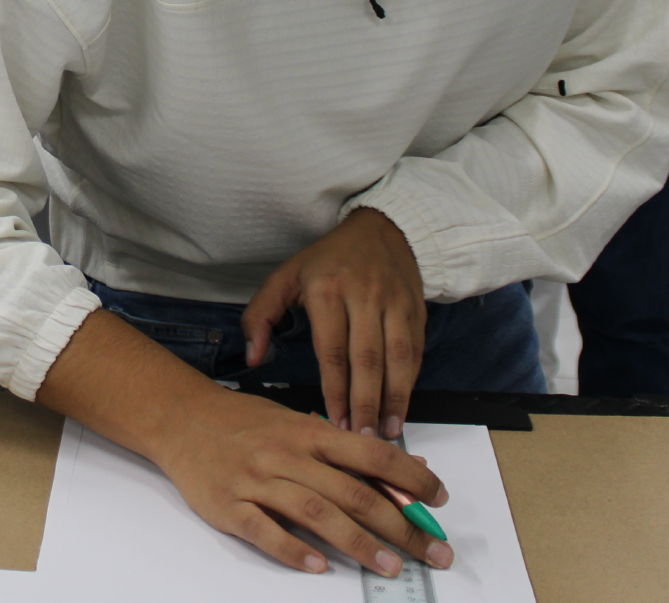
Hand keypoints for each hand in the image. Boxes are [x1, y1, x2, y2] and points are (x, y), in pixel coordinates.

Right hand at [155, 382, 453, 573]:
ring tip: (390, 565)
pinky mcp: (229, 506)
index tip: (439, 502)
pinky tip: (318, 566)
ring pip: (316, 513)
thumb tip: (404, 468)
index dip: (410, 478)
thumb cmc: (246, 423)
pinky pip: (264, 530)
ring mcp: (257, 481)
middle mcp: (287, 455)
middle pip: (353, 493)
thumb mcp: (298, 424)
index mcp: (309, 432)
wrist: (183, 419)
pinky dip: (292, 549)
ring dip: (358, 542)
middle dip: (400, 525)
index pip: (372, 454)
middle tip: (433, 552)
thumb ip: (347, 450)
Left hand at [242, 207, 423, 439]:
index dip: (336, 390)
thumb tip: (252, 358)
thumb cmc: (326, 260)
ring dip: (394, 398)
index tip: (335, 422)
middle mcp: (364, 295)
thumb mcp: (284, 277)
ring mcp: (394, 302)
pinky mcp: (416, 309)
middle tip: (362, 438)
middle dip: (365, 403)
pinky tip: (401, 406)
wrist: (381, 230)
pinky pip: (415, 351)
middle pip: (367, 358)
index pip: (333, 350)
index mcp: (326, 289)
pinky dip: (410, 382)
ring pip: (397, 357)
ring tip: (386, 431)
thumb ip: (261, 316)